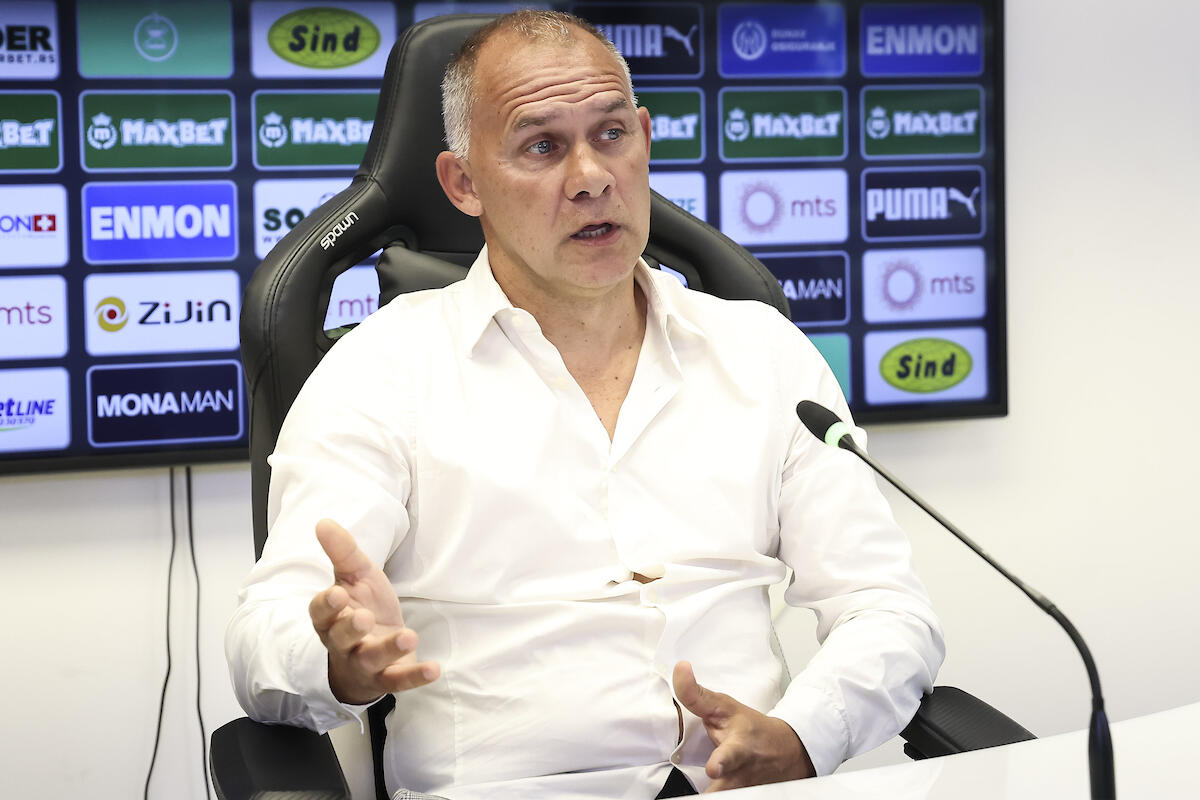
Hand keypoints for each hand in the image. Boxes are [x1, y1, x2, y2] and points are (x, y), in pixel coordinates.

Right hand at [308, 518, 439, 703]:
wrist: (375, 649)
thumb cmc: (361, 608)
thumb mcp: (356, 577)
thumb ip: (343, 552)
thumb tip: (324, 522)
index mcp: (331, 617)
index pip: (320, 612)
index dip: (327, 604)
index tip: (338, 592)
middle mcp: (343, 643)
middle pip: (341, 638)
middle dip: (351, 628)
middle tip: (364, 617)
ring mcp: (365, 664)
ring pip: (370, 660)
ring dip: (388, 649)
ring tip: (407, 635)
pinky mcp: (387, 678)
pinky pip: (398, 681)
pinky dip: (415, 677)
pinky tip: (433, 669)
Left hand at [673, 661, 814, 791]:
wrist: (786, 752)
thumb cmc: (750, 728)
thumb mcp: (724, 706)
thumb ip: (696, 695)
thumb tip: (680, 669)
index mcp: (738, 748)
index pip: (729, 756)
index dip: (721, 763)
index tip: (714, 768)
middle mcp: (740, 773)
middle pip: (727, 790)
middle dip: (717, 790)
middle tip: (710, 780)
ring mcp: (741, 790)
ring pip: (726, 797)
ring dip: (716, 795)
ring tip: (696, 797)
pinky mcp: (743, 797)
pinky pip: (726, 799)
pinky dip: (719, 796)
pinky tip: (708, 794)